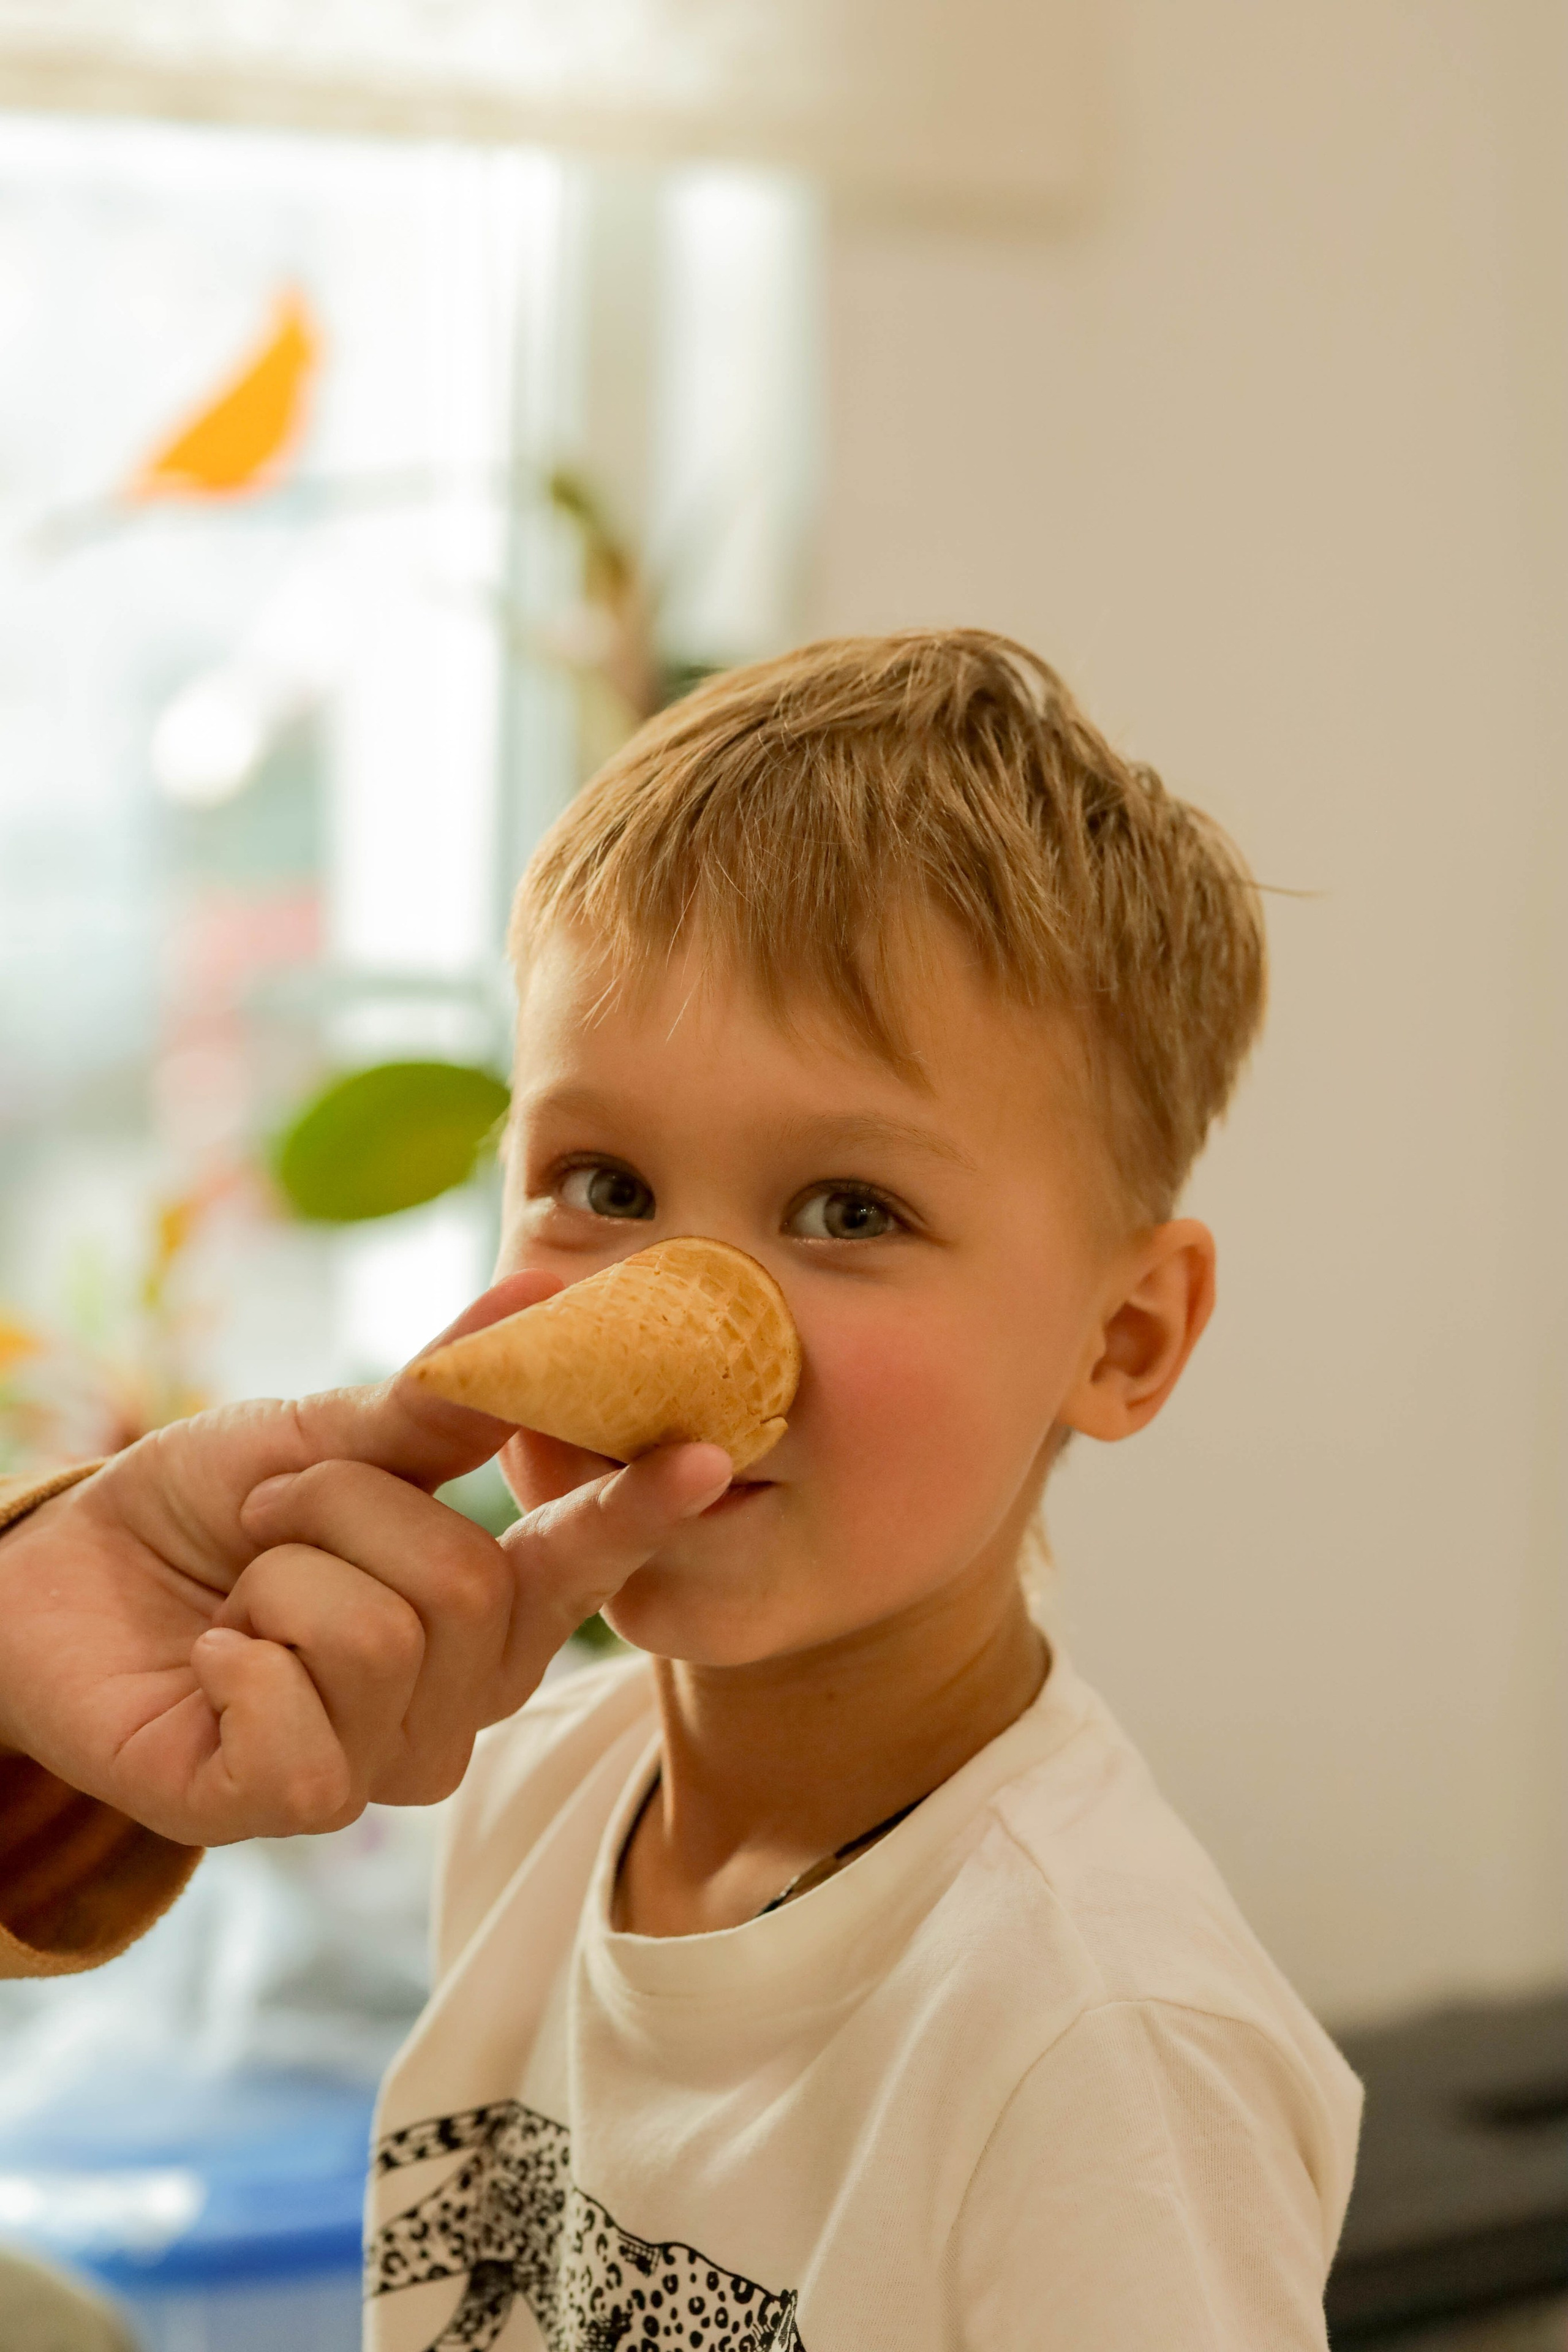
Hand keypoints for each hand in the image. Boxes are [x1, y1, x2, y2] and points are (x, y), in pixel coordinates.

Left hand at [0, 1275, 730, 1846]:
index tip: (704, 1450)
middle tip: (272, 1515)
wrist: (66, 1574)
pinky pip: (305, 1729)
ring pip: (385, 1640)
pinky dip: (236, 1660)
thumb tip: (544, 1291)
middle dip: (341, 1510)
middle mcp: (457, 1702)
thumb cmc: (208, 1512)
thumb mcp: (327, 1436)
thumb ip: (446, 1395)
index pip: (584, 1561)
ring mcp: (380, 1768)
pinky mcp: (287, 1809)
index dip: (639, 1509)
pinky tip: (210, 1664)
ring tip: (239, 1593)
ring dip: (280, 1578)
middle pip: (466, 1584)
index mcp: (489, 1609)